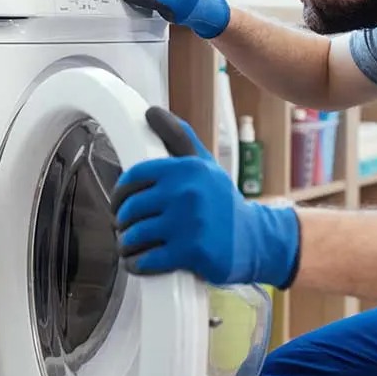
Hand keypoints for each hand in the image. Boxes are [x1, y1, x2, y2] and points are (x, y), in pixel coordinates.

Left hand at [111, 106, 300, 287]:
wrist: (257, 241)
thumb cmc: (224, 203)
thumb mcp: (205, 166)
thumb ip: (179, 138)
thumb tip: (152, 112)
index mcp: (187, 169)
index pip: (134, 177)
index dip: (120, 193)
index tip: (120, 203)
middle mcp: (187, 192)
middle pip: (131, 208)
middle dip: (123, 221)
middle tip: (126, 228)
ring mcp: (189, 223)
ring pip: (134, 235)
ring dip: (127, 245)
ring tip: (131, 246)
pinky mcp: (191, 252)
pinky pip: (147, 259)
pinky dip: (137, 264)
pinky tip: (140, 262)